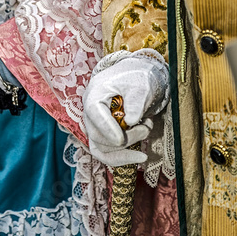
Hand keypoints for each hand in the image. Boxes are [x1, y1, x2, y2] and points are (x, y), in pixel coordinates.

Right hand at [83, 51, 168, 166]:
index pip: (95, 115)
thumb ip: (136, 101)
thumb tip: (130, 121)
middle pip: (99, 137)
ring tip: (145, 131)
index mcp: (95, 95)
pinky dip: (123, 157)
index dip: (107, 129)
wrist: (136, 79)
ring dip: (126, 148)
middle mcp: (90, 113)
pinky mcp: (103, 135)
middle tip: (146, 128)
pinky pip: (107, 154)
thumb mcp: (141, 84)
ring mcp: (95, 126)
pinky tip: (142, 156)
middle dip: (125, 138)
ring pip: (102, 149)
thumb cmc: (136, 78)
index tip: (121, 139)